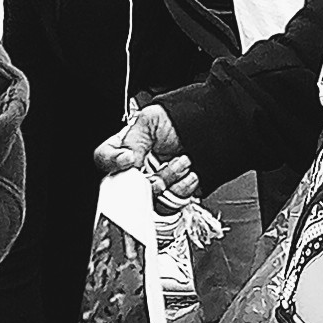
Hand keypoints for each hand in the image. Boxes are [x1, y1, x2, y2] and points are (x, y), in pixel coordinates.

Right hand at [95, 99, 202, 215]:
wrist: (218, 129)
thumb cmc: (186, 118)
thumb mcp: (151, 120)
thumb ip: (131, 142)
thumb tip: (126, 162)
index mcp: (127, 146)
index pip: (104, 158)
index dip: (113, 161)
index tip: (129, 159)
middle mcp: (139, 167)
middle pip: (126, 186)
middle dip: (145, 179)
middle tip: (157, 171)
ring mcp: (157, 182)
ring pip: (150, 197)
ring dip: (168, 181)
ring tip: (182, 162)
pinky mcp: (174, 195)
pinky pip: (170, 204)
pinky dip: (182, 189)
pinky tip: (190, 174)